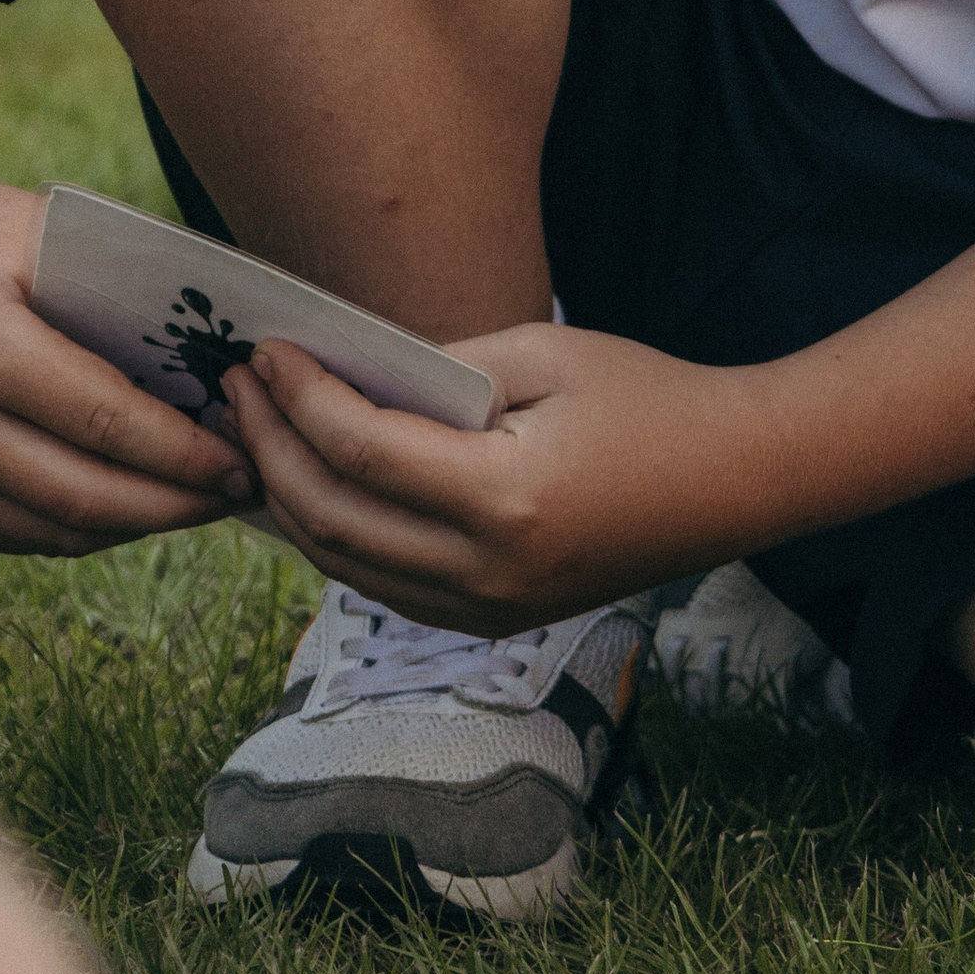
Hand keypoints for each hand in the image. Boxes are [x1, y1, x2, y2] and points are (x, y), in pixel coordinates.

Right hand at [0, 167, 255, 555]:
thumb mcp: (53, 240)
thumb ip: (128, 301)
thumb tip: (232, 368)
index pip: (106, 424)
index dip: (185, 455)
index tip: (246, 461)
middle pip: (83, 497)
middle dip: (176, 505)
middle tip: (243, 492)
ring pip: (52, 532)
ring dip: (136, 526)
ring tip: (202, 502)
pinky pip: (16, 533)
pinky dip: (84, 528)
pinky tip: (136, 503)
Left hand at [220, 321, 772, 632]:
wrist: (734, 480)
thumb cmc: (647, 397)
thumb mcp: (544, 354)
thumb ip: (440, 368)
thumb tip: (345, 372)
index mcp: (504, 498)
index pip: (361, 452)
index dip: (300, 398)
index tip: (269, 352)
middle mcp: (487, 572)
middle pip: (331, 519)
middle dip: (270, 449)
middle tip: (240, 390)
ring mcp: (489, 610)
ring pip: (343, 566)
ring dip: (287, 500)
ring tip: (258, 435)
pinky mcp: (493, 621)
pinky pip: (384, 587)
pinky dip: (337, 538)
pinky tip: (314, 487)